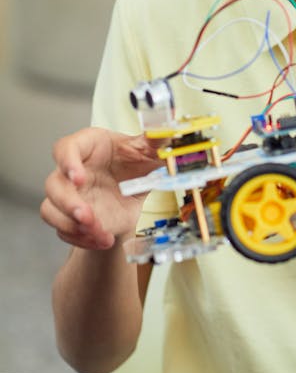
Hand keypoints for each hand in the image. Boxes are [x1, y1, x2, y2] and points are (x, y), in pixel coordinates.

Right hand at [41, 128, 161, 250]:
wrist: (134, 192)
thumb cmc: (134, 164)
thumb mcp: (149, 152)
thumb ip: (156, 142)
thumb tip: (167, 131)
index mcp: (88, 146)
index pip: (65, 148)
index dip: (68, 162)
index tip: (79, 179)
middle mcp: (71, 170)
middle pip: (53, 184)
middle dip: (68, 203)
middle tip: (88, 217)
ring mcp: (68, 195)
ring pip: (51, 210)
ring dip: (71, 225)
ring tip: (100, 234)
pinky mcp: (70, 217)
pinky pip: (64, 231)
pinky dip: (82, 240)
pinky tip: (103, 240)